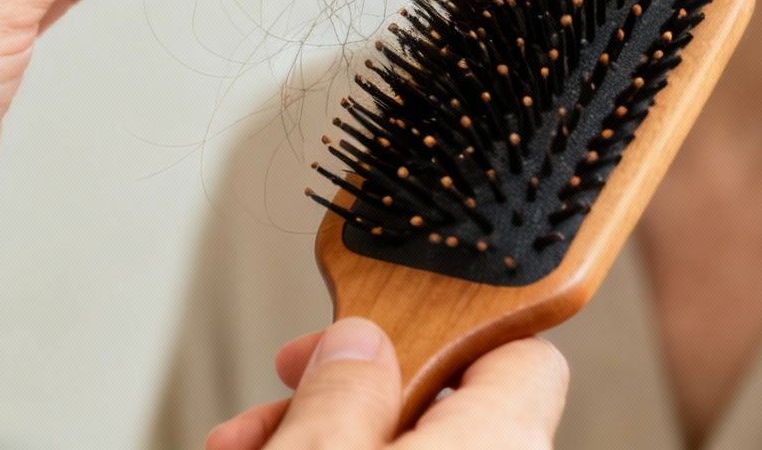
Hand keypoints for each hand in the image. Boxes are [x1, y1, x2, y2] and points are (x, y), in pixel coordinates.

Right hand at [206, 319, 567, 449]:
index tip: (363, 328)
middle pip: (445, 403)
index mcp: (497, 443)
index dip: (435, 324)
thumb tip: (357, 344)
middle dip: (347, 388)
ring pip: (411, 448)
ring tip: (240, 441)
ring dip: (327, 431)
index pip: (521, 351)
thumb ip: (343, 390)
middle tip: (281, 380)